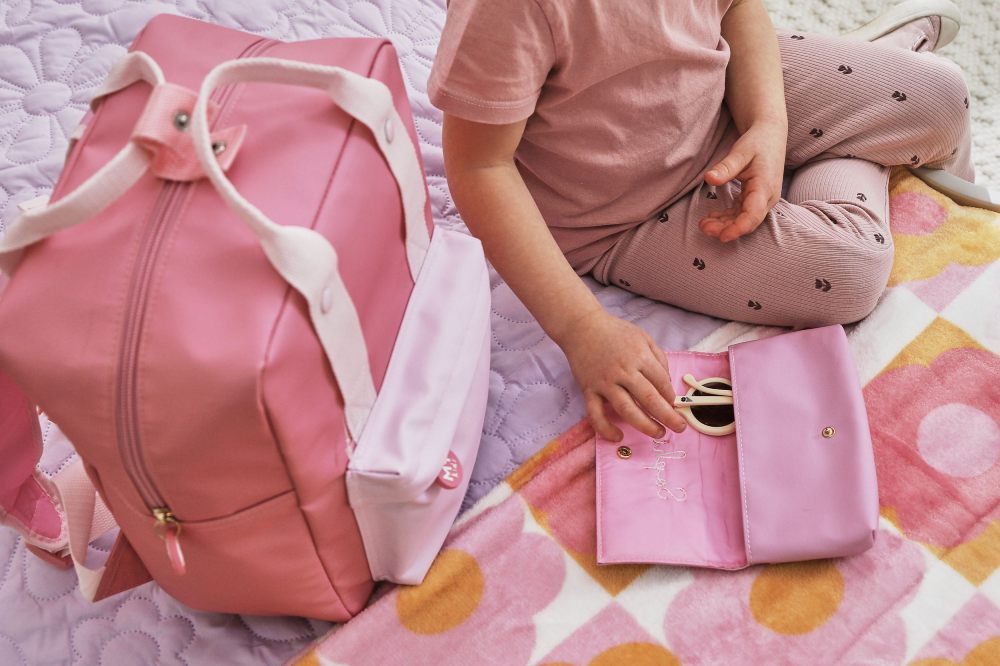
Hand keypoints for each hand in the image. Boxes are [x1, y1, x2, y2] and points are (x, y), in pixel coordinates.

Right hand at [556, 309, 686, 441]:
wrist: (581, 327)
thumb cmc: (615, 332)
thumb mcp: (643, 337)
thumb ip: (658, 359)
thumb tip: (667, 384)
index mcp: (639, 357)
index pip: (661, 383)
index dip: (672, 398)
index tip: (677, 407)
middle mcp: (623, 371)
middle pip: (650, 399)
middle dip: (668, 416)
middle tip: (680, 428)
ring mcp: (605, 383)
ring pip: (627, 410)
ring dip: (645, 425)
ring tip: (659, 433)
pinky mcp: (589, 390)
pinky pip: (596, 414)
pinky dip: (606, 429)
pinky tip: (618, 437)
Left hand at [699, 120, 786, 242]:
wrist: (771, 135)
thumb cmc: (757, 142)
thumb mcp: (741, 151)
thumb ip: (726, 167)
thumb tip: (709, 178)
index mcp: (765, 186)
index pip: (753, 215)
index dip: (738, 228)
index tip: (722, 236)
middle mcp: (767, 197)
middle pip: (748, 221)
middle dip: (726, 228)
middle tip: (703, 227)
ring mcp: (762, 199)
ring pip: (743, 219)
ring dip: (724, 224)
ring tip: (704, 224)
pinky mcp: (755, 199)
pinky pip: (741, 213)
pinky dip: (726, 217)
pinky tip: (712, 217)